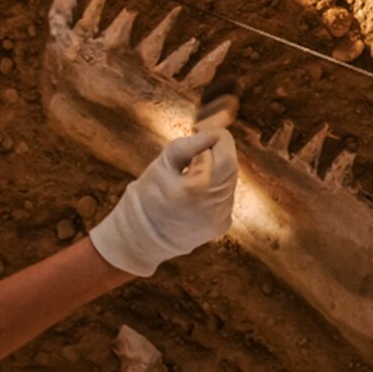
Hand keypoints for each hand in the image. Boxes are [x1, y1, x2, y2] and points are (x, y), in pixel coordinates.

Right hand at [88, 129, 238, 276]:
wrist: (141, 239)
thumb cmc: (147, 196)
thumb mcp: (162, 164)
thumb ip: (188, 145)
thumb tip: (210, 132)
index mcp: (197, 186)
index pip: (224, 147)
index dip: (212, 136)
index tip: (197, 135)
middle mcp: (215, 204)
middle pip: (231, 163)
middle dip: (217, 151)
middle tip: (196, 152)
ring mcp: (220, 217)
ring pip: (229, 180)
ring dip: (216, 171)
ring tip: (190, 176)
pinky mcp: (222, 226)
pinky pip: (225, 197)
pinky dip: (214, 189)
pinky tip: (195, 196)